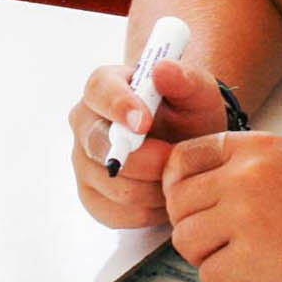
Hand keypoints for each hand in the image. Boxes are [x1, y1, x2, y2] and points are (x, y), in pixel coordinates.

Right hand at [68, 57, 234, 229]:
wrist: (187, 144)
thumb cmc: (189, 113)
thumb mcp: (198, 92)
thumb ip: (185, 79)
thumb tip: (163, 69)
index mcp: (104, 87)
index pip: (99, 91)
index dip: (119, 107)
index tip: (145, 123)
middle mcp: (85, 123)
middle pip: (99, 146)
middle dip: (144, 159)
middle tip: (174, 158)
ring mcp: (83, 162)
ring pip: (112, 185)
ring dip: (153, 187)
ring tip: (177, 176)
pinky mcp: (91, 196)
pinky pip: (116, 212)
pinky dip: (148, 210)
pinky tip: (165, 195)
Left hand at [160, 131, 281, 281]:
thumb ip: (245, 170)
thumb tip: (197, 193)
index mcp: (255, 147)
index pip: (183, 158)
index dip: (177, 186)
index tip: (190, 206)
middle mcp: (244, 176)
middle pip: (178, 204)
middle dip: (195, 228)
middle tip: (224, 242)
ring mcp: (244, 216)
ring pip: (185, 240)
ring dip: (209, 257)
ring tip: (244, 260)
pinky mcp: (251, 258)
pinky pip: (208, 274)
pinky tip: (258, 278)